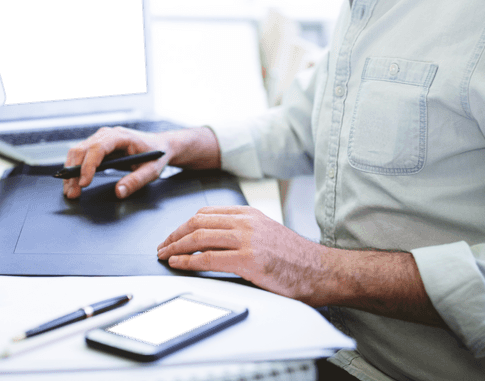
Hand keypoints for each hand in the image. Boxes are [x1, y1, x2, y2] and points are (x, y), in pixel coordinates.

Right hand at [62, 125, 221, 199]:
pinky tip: (72, 183)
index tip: (84, 183)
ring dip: (70, 172)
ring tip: (70, 191)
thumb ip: (136, 181)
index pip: (98, 148)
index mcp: (121, 136)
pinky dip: (74, 169)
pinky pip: (80, 154)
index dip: (89, 166)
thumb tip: (118, 192)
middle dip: (74, 172)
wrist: (160, 145)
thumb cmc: (156, 155)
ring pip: (77, 151)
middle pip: (82, 149)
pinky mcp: (97, 145)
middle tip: (73, 193)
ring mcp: (100, 138)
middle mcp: (107, 134)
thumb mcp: (152, 170)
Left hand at [156, 206, 329, 305]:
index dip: (184, 225)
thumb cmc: (296, 259)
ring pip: (199, 237)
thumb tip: (211, 242)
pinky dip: (188, 262)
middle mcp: (247, 222)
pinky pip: (208, 259)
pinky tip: (179, 265)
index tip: (172, 235)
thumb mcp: (267, 234)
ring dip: (176, 247)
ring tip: (165, 256)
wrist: (322, 271)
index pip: (206, 213)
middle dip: (174, 235)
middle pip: (197, 222)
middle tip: (162, 247)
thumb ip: (242, 232)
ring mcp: (248, 240)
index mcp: (249, 213)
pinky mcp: (249, 260)